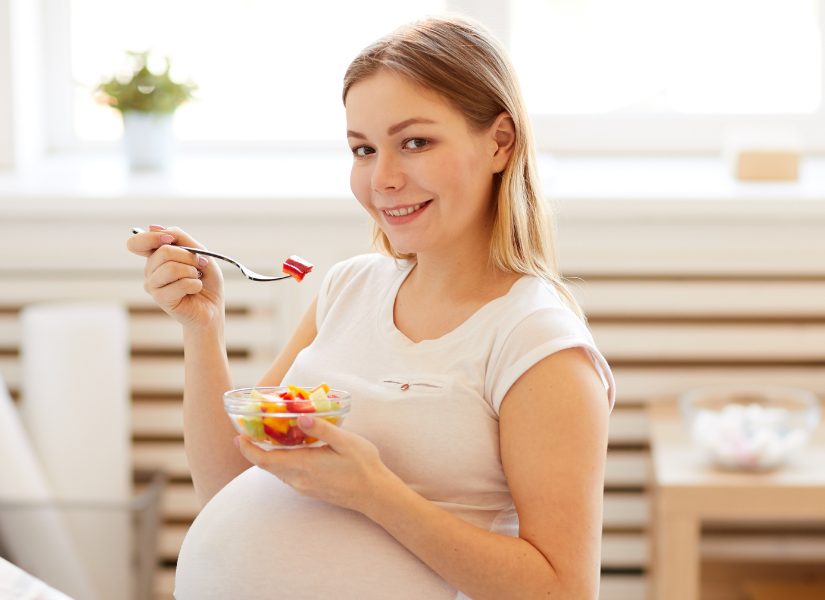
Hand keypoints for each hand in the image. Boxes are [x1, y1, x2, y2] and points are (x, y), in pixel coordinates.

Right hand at [126, 225, 224, 328]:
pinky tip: (195, 290)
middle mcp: (149, 270)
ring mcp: (152, 285)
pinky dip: (195, 284)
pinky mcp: (161, 299)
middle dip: (189, 256)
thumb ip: (179, 237)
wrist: (212, 307)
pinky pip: (181, 284)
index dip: (152, 237)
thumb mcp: (199, 251)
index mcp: (155, 256)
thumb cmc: (206, 279)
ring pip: (171, 268)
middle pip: (163, 252)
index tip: (171, 240)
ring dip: (192, 272)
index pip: (137, 243)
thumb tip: (153, 227)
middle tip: (199, 266)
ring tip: (197, 278)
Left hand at [235, 415, 396, 514]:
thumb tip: (299, 418)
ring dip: (268, 456)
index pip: (265, 460)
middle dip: (254, 450)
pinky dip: (281, 463)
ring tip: (267, 437)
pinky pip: (288, 475)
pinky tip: (289, 451)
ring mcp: (304, 487)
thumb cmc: (363, 466)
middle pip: (267, 466)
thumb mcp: (346, 442)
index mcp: (304, 465)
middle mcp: (299, 479)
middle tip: (249, 431)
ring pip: (277, 471)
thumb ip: (322, 430)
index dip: (248, 449)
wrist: (375, 495)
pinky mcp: (310, 490)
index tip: (237, 436)